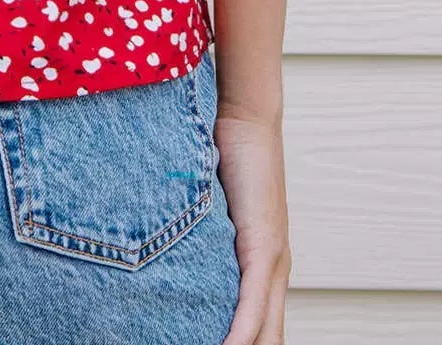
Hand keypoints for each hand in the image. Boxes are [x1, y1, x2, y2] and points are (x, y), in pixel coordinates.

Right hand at [215, 111, 291, 344]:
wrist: (246, 119)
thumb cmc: (226, 153)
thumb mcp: (212, 208)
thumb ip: (202, 235)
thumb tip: (167, 246)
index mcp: (265, 266)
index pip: (262, 330)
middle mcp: (275, 271)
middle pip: (268, 339)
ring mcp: (273, 261)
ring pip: (264, 333)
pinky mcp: (264, 247)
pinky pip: (254, 306)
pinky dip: (240, 336)